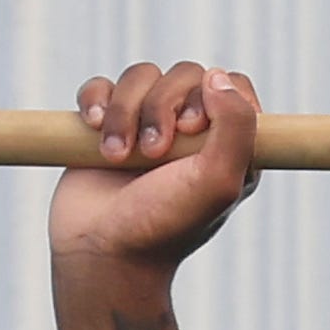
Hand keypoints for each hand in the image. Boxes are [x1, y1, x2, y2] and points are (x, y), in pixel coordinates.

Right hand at [54, 60, 262, 278]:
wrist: (102, 255)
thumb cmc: (164, 225)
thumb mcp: (218, 181)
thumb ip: (237, 125)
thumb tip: (218, 76)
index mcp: (229, 145)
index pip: (231, 85)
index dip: (211, 95)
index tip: (193, 131)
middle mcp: (190, 133)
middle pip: (184, 75)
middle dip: (162, 107)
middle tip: (153, 153)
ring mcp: (145, 126)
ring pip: (141, 76)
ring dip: (125, 111)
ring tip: (118, 155)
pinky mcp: (105, 128)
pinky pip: (102, 87)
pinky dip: (96, 102)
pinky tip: (93, 129)